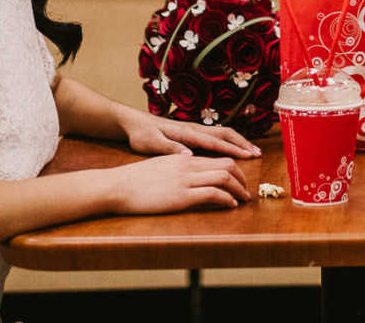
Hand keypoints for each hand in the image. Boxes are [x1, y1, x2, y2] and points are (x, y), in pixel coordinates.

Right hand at [99, 152, 249, 214]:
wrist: (118, 186)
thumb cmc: (134, 180)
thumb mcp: (160, 167)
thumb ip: (177, 168)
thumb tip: (188, 175)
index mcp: (183, 158)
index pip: (216, 158)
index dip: (233, 167)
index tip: (240, 178)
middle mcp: (188, 165)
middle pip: (226, 164)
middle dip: (241, 177)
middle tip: (246, 190)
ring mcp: (186, 180)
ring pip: (224, 176)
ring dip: (239, 189)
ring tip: (244, 199)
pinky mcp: (181, 195)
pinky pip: (213, 193)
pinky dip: (226, 199)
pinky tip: (231, 205)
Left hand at [120, 108, 261, 158]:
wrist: (133, 122)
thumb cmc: (141, 135)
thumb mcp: (151, 143)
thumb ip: (170, 148)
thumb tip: (190, 156)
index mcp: (186, 133)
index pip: (215, 141)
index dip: (233, 149)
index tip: (249, 155)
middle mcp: (193, 129)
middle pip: (224, 133)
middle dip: (242, 143)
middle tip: (258, 154)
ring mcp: (193, 129)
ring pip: (221, 133)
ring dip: (237, 140)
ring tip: (251, 150)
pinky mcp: (190, 132)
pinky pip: (215, 135)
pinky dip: (228, 140)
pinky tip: (232, 148)